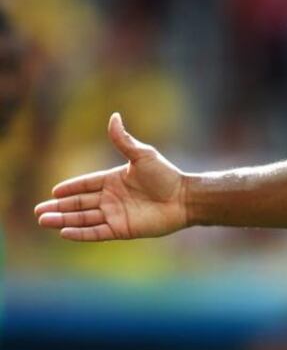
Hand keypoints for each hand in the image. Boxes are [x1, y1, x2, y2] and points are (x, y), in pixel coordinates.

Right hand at [35, 113, 188, 240]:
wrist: (184, 198)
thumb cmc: (166, 175)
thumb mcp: (143, 155)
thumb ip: (124, 140)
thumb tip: (114, 116)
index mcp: (114, 179)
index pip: (86, 184)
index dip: (70, 188)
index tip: (53, 191)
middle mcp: (112, 198)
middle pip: (80, 203)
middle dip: (59, 207)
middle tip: (38, 211)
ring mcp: (116, 214)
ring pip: (84, 218)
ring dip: (64, 220)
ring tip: (44, 221)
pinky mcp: (122, 229)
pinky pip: (96, 232)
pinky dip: (80, 233)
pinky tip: (64, 232)